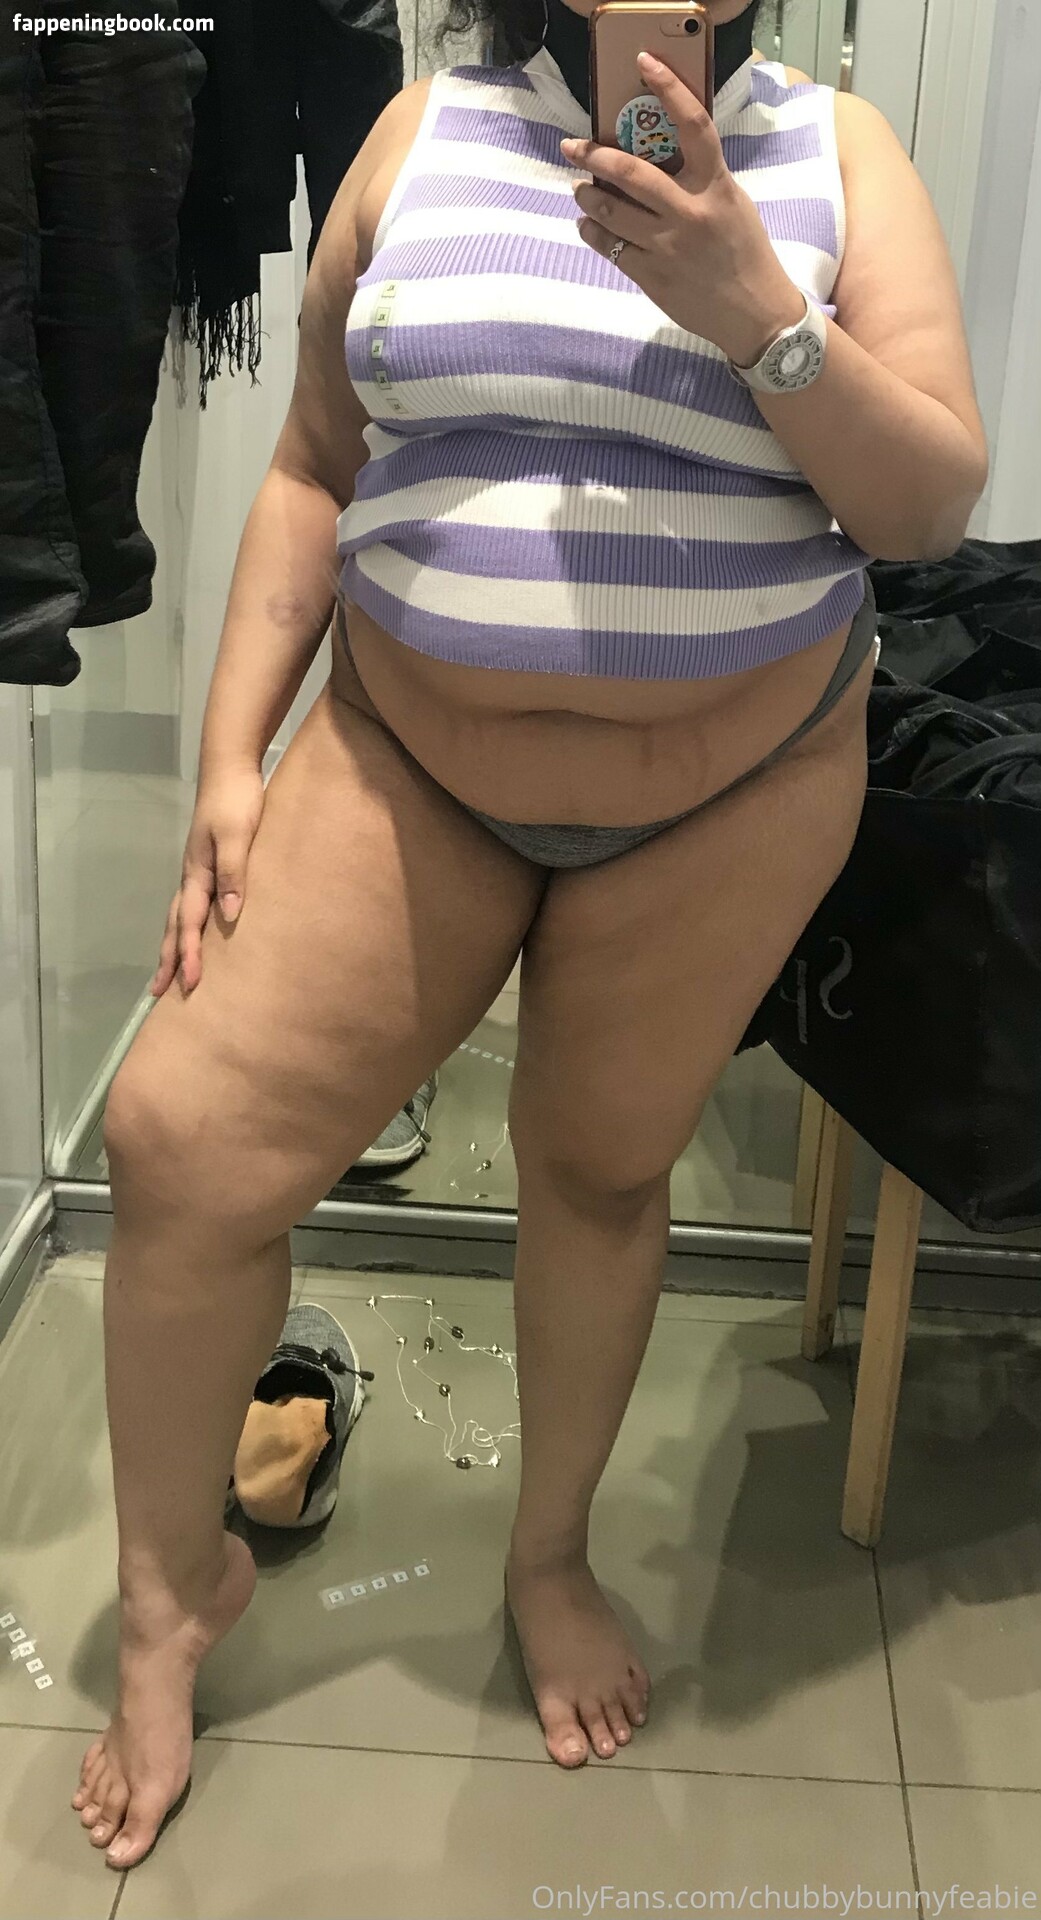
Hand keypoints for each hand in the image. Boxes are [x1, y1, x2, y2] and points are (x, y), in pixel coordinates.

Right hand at [151, 761, 265, 997]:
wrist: (231, 766)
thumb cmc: (237, 800)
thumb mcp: (238, 835)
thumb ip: (234, 872)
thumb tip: (229, 916)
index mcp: (197, 873)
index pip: (189, 923)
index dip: (190, 955)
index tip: (191, 984)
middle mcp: (192, 875)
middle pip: (175, 924)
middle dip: (167, 959)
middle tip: (158, 992)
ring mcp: (198, 868)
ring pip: (181, 915)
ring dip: (174, 944)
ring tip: (170, 969)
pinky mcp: (209, 861)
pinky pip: (195, 903)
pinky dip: (189, 924)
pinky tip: (199, 930)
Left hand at [563, 52, 804, 364]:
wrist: (754, 313)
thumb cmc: (745, 253)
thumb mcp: (732, 204)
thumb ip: (699, 180)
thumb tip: (657, 158)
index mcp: (715, 187)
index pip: (693, 125)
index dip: (669, 88)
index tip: (645, 64)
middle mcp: (689, 213)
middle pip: (631, 172)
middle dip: (594, 155)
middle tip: (573, 146)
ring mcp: (667, 247)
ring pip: (611, 212)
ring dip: (587, 196)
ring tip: (579, 189)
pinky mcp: (651, 276)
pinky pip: (609, 247)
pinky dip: (593, 232)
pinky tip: (590, 225)